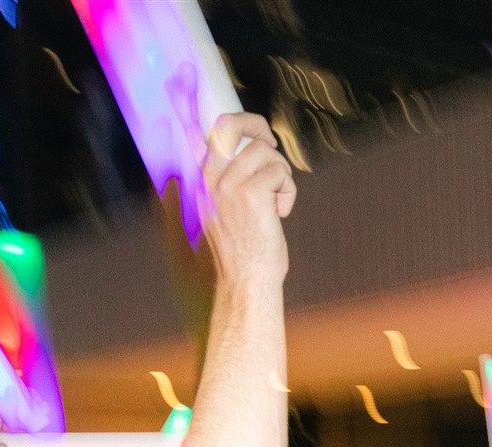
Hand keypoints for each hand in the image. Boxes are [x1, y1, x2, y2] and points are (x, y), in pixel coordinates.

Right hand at [200, 112, 295, 287]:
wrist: (245, 280)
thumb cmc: (243, 251)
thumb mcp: (225, 211)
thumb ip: (231, 184)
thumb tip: (251, 156)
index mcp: (203, 181)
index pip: (211, 134)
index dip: (237, 121)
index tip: (259, 130)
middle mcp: (210, 179)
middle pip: (230, 125)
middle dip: (257, 125)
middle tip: (272, 145)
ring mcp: (229, 185)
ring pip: (264, 151)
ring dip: (281, 172)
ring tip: (277, 198)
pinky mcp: (251, 194)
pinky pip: (280, 173)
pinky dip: (288, 191)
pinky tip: (280, 212)